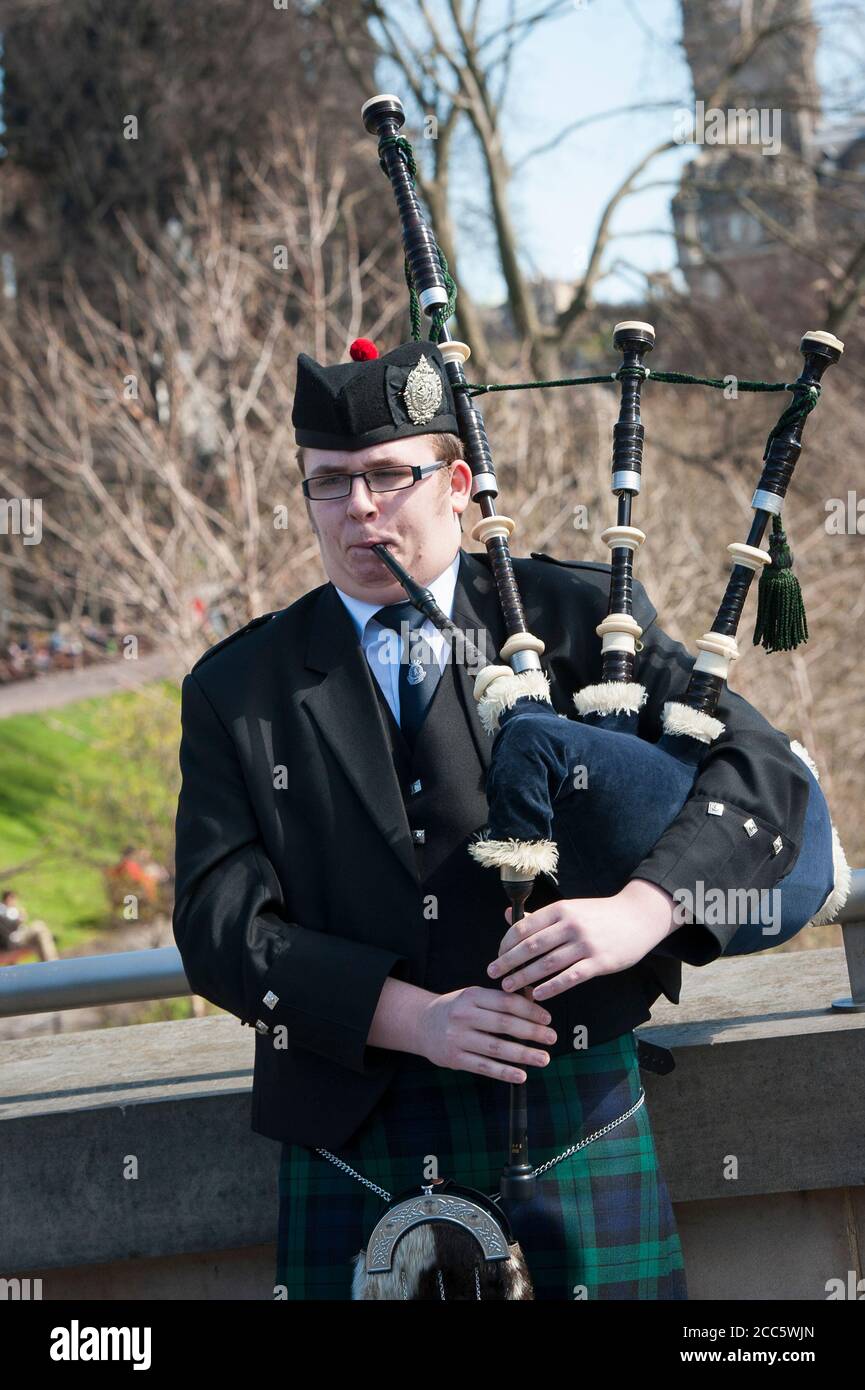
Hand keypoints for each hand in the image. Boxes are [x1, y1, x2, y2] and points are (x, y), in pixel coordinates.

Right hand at [415, 986, 557, 1083]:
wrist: (421, 1024)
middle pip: (504, 1024)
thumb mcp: (473, 996)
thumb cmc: (456, 1009)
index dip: (530, 1010)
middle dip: (532, 1032)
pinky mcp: (454, 1059)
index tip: (547, 1019)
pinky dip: (504, 1072)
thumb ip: (500, 999)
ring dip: (523, 1054)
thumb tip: (534, 998)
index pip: (506, 1002)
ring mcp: (457, 1038)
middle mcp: (463, 1016)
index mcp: (471, 996)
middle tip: (552, 1038)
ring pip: (496, 1048)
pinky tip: (521, 1076)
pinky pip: (484, 1067)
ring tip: (544, 1058)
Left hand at [486, 880, 676, 1001]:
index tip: (497, 956)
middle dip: (508, 962)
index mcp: (560, 910)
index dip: (506, 944)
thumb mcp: (569, 909)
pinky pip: (570, 978)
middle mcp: (570, 925)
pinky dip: (551, 987)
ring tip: (509, 987)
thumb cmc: (598, 915)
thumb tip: (507, 915)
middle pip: (531, 947)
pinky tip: (538, 995)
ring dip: (525, 977)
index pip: (524, 927)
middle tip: (492, 974)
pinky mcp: (599, 962)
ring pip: (547, 964)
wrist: (637, 917)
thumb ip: (539, 916)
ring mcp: (585, 944)